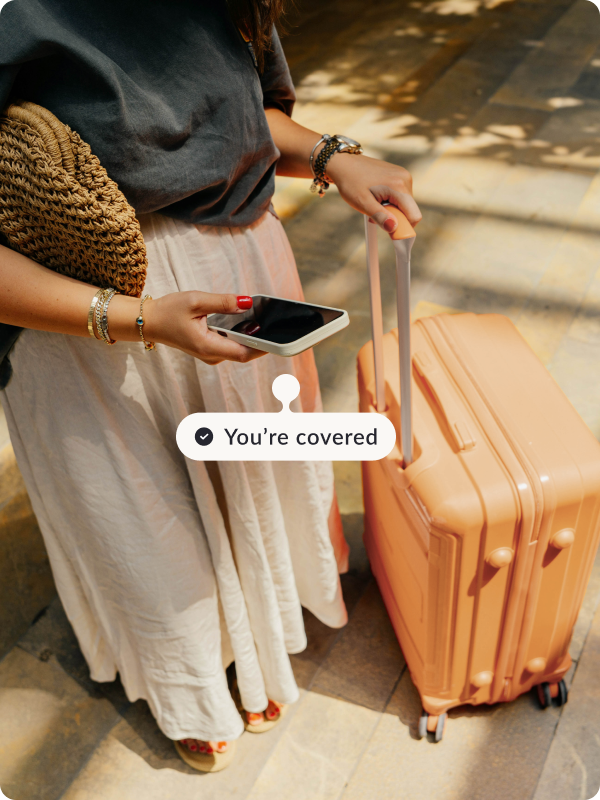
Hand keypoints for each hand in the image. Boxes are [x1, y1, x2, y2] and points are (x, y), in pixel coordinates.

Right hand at [142, 291, 264, 364]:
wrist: (148, 322)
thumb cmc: (168, 311)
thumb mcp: (196, 300)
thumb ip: (223, 302)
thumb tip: (248, 302)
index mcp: (207, 346)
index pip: (243, 353)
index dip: (263, 347)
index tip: (278, 338)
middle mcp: (211, 355)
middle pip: (244, 352)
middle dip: (260, 339)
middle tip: (274, 321)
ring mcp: (210, 354)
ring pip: (238, 348)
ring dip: (250, 336)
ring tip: (262, 318)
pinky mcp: (209, 349)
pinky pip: (230, 344)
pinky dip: (239, 334)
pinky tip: (245, 320)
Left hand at [325, 153, 421, 232]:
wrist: (343, 164)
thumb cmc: (350, 182)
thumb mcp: (362, 203)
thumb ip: (379, 216)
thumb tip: (393, 228)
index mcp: (399, 186)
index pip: (414, 215)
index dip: (405, 228)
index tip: (391, 233)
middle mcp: (405, 179)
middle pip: (409, 210)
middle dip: (395, 218)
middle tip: (375, 215)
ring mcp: (403, 175)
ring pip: (405, 204)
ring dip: (391, 210)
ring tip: (374, 203)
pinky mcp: (399, 175)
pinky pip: (400, 196)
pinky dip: (390, 202)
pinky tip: (377, 197)